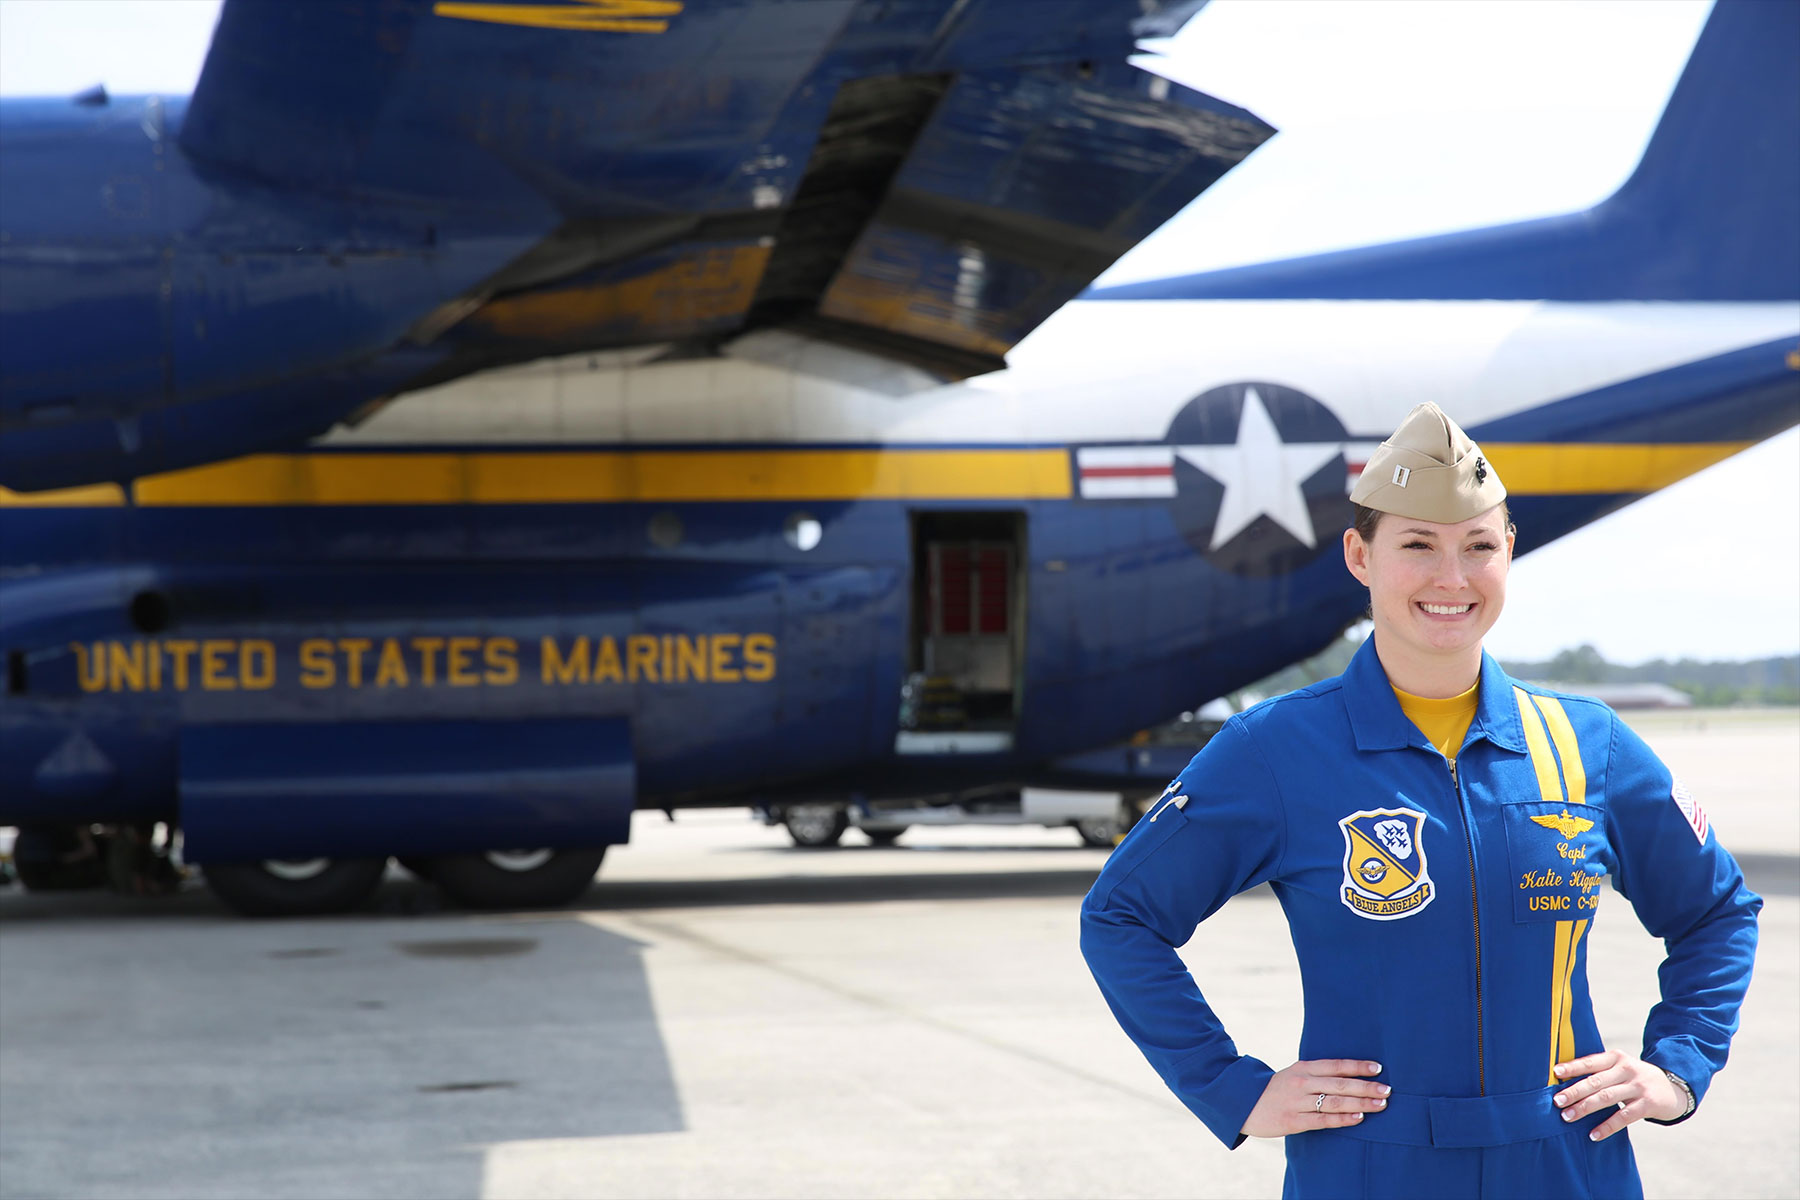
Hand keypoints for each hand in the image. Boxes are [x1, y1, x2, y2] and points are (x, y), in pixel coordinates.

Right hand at [1241, 1059, 1388, 1137]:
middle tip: (1387, 1090)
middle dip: (1366, 1087)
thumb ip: (1317, 1074)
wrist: (1243, 1103)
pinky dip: (1342, 1119)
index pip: (1335, 1065)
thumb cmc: (1276, 1089)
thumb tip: (1350, 1076)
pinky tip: (1358, 1118)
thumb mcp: (1294, 1074)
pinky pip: (1323, 1120)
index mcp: (1302, 1068)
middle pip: (1339, 1084)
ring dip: (1360, 1103)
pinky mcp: (1293, 1121)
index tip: (1379, 1068)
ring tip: (1380, 1105)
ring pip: (1334, 1102)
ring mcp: (1296, 1102)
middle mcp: (1301, 1082)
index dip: (1358, 1066)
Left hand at [1553, 1049, 1686, 1139]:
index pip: (1591, 1061)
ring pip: (1606, 1098)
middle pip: (1596, 1081)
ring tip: (1568, 1117)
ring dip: (1585, 1108)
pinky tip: (1593, 1134)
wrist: (1674, 1088)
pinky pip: (1623, 1117)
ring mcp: (1638, 1087)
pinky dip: (1607, 1127)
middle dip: (1574, 1091)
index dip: (1573, 1067)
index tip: (1555, 1072)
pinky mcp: (1647, 1104)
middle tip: (1557, 1101)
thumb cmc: (1636, 1078)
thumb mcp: (1621, 1067)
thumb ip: (1600, 1071)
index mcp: (1616, 1058)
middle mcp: (1627, 1070)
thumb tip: (1565, 1082)